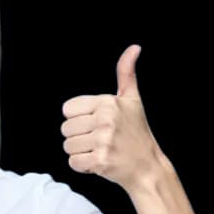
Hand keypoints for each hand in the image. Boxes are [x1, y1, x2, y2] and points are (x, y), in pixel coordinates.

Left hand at [60, 44, 163, 192]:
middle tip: (98, 140)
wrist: (147, 166)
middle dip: (78, 137)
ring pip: (68, 146)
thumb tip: (134, 47)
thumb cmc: (137, 132)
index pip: (67, 109)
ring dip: (80, 152)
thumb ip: (126, 73)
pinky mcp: (101, 161)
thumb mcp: (132, 100)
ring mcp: (103, 141)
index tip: (95, 124)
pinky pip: (73, 162)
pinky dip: (83, 166)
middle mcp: (106, 120)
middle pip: (65, 129)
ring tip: (99, 150)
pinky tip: (98, 161)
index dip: (78, 119)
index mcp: (108, 103)